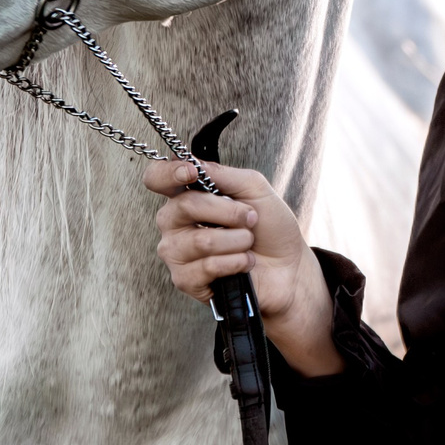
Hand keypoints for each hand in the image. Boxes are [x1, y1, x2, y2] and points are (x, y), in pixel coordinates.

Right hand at [146, 160, 341, 376]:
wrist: (288, 267)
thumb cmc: (269, 227)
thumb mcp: (254, 189)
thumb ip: (223, 175)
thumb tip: (194, 164)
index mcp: (187, 196)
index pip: (157, 179)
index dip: (167, 173)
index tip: (191, 173)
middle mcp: (175, 223)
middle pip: (183, 206)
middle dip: (228, 212)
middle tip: (250, 219)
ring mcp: (177, 253)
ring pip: (200, 240)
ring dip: (237, 241)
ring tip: (248, 244)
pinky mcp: (186, 280)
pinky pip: (208, 266)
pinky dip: (236, 262)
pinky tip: (244, 263)